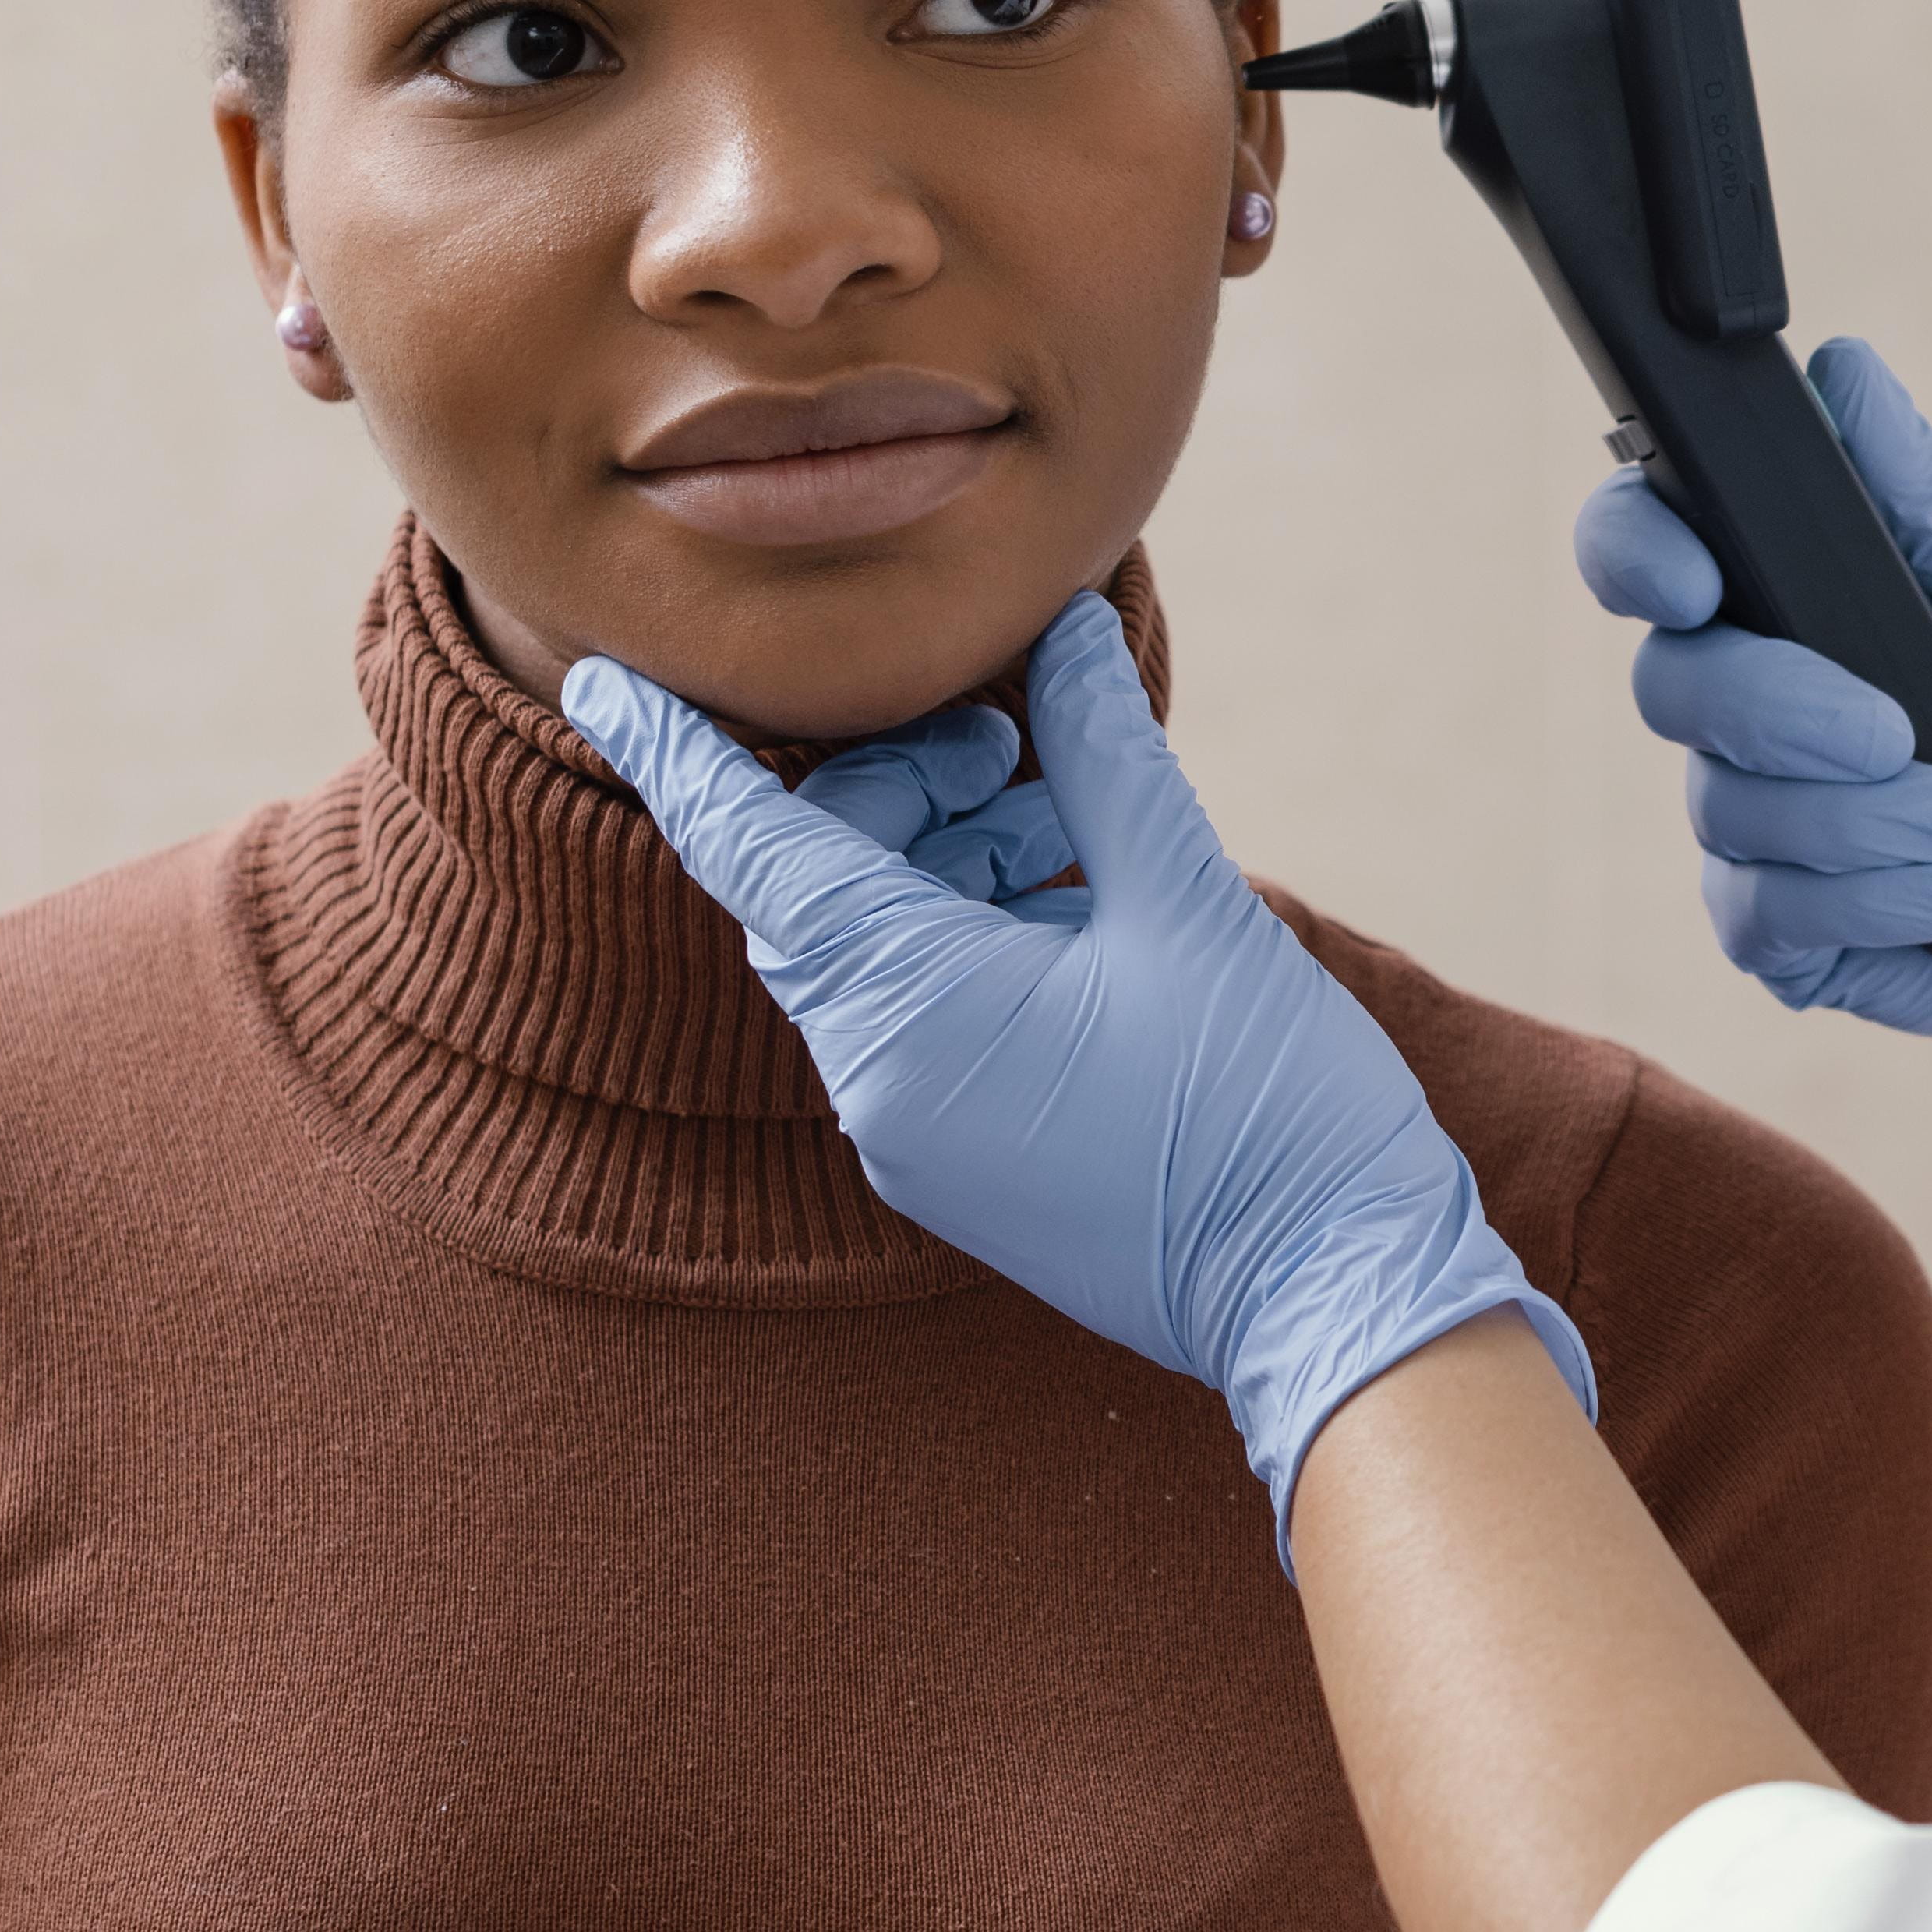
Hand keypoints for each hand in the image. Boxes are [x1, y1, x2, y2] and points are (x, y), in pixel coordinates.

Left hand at [562, 598, 1590, 1535]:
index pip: (748, 850)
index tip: (602, 672)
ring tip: (1072, 817)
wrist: (1329, 1300)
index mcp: (911, 1009)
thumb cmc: (1267, 1108)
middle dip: (898, 786)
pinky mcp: (963, 1166)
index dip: (675, 752)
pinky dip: (975, 934)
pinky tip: (1082, 899)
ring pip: (878, 949)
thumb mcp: (1192, 904)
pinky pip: (923, 1017)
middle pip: (822, 887)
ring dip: (953, 857)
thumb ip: (1105, 756)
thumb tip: (1062, 631)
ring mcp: (916, 1138)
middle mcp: (880, 1083)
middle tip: (1009, 731)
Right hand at [1576, 338, 1931, 1223]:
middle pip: (1672, 682)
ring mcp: (1747, 819)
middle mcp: (1740, 701)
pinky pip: (1763, 911)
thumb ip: (1927, 491)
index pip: (1645, 544)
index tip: (1696, 581)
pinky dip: (1875, 898)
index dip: (1636, 551)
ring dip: (1870, 819)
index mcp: (1783, 594)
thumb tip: (1845, 373)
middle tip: (1898, 731)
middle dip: (1787, 710)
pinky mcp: (1774, 928)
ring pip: (1728, 806)